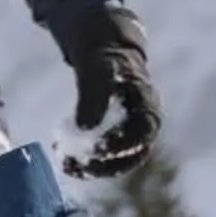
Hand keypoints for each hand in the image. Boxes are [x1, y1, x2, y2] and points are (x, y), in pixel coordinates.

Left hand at [53, 2, 162, 177]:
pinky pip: (107, 155)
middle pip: (133, 154)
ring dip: (95, 167)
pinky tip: (67, 161)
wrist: (104, 48)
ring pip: (120, 160)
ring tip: (68, 166)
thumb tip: (84, 128)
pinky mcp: (116, 134)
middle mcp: (144, 121)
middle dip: (105, 165)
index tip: (95, 150)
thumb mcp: (95, 69)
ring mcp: (131, 129)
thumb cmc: (102, 56)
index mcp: (148, 103)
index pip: (143, 133)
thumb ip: (92, 96)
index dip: (121, 146)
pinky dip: (88, 160)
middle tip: (77, 164)